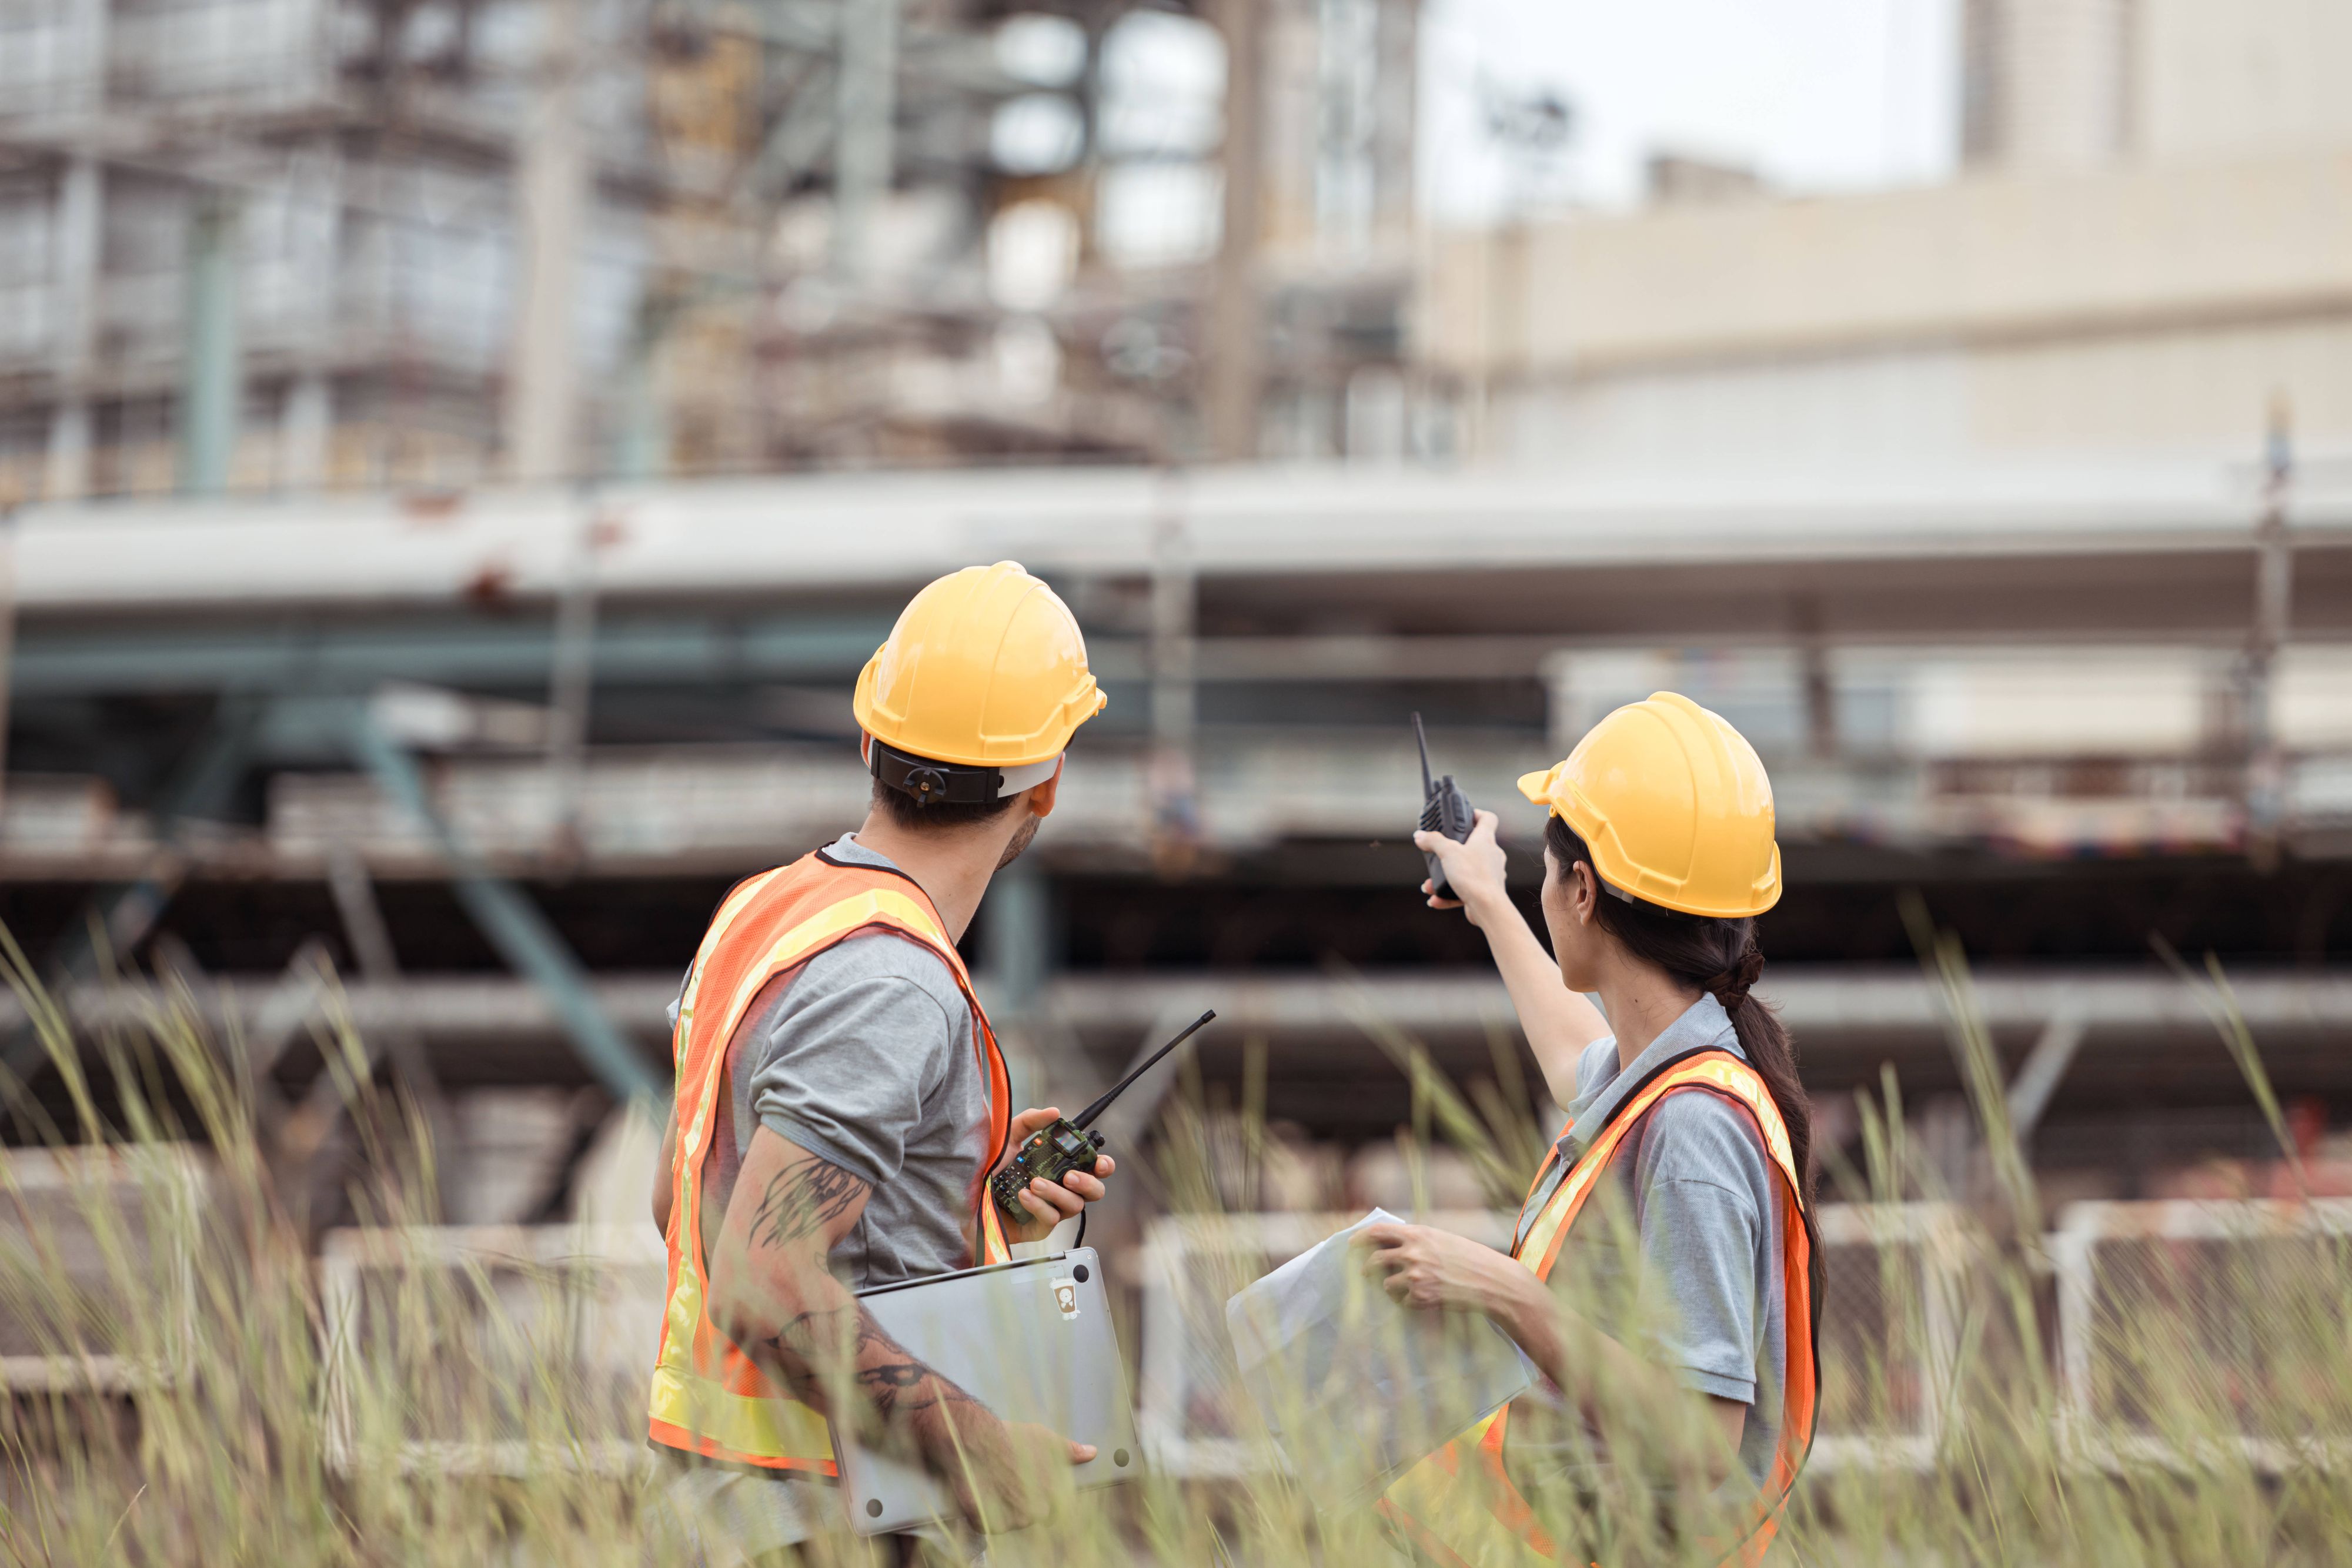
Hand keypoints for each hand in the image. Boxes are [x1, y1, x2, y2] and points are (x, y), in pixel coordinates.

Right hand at [926, 1409, 1093, 1532]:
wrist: (975, 1439)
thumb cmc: (1011, 1438)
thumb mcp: (1046, 1440)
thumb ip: (1069, 1451)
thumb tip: (1091, 1453)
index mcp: (1051, 1499)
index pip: (1051, 1508)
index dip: (1038, 1494)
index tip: (1026, 1482)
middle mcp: (1032, 1515)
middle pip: (1029, 1515)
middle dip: (1020, 1500)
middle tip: (1008, 1478)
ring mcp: (1008, 1522)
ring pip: (1008, 1520)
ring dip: (1002, 1507)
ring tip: (993, 1481)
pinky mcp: (986, 1524)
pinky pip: (987, 1524)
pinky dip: (983, 1512)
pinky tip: (981, 1491)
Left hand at [996, 1107, 1115, 1244]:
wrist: (965, 1194)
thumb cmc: (989, 1167)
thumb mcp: (1007, 1137)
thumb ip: (1030, 1121)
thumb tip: (1055, 1112)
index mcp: (1060, 1167)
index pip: (1093, 1168)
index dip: (1103, 1166)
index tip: (1099, 1162)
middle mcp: (1060, 1189)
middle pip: (1094, 1192)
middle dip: (1088, 1183)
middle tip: (1069, 1176)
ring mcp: (1051, 1210)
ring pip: (1074, 1206)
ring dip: (1057, 1193)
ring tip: (1035, 1183)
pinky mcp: (1037, 1228)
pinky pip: (1050, 1220)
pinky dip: (1039, 1206)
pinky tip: (1023, 1196)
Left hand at [1354, 1221, 1512, 1314]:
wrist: (1490, 1281)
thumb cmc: (1470, 1257)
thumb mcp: (1442, 1239)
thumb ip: (1417, 1240)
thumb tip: (1392, 1243)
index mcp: (1418, 1234)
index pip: (1378, 1231)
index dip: (1361, 1237)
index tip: (1352, 1243)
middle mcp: (1412, 1253)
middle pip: (1375, 1259)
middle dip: (1366, 1267)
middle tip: (1364, 1272)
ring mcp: (1415, 1276)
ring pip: (1385, 1284)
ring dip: (1388, 1287)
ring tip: (1399, 1289)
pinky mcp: (1420, 1297)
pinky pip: (1402, 1301)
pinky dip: (1406, 1301)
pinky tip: (1420, 1299)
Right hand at [1413, 808, 1508, 923]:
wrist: (1487, 907)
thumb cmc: (1473, 876)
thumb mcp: (1447, 853)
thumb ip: (1433, 841)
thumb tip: (1419, 835)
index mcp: (1485, 840)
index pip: (1487, 818)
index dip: (1477, 814)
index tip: (1465, 817)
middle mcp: (1492, 855)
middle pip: (1473, 846)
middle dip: (1452, 852)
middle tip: (1439, 854)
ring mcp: (1490, 874)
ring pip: (1466, 870)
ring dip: (1447, 876)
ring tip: (1430, 885)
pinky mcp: (1486, 891)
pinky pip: (1465, 888)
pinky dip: (1450, 894)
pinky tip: (1435, 899)